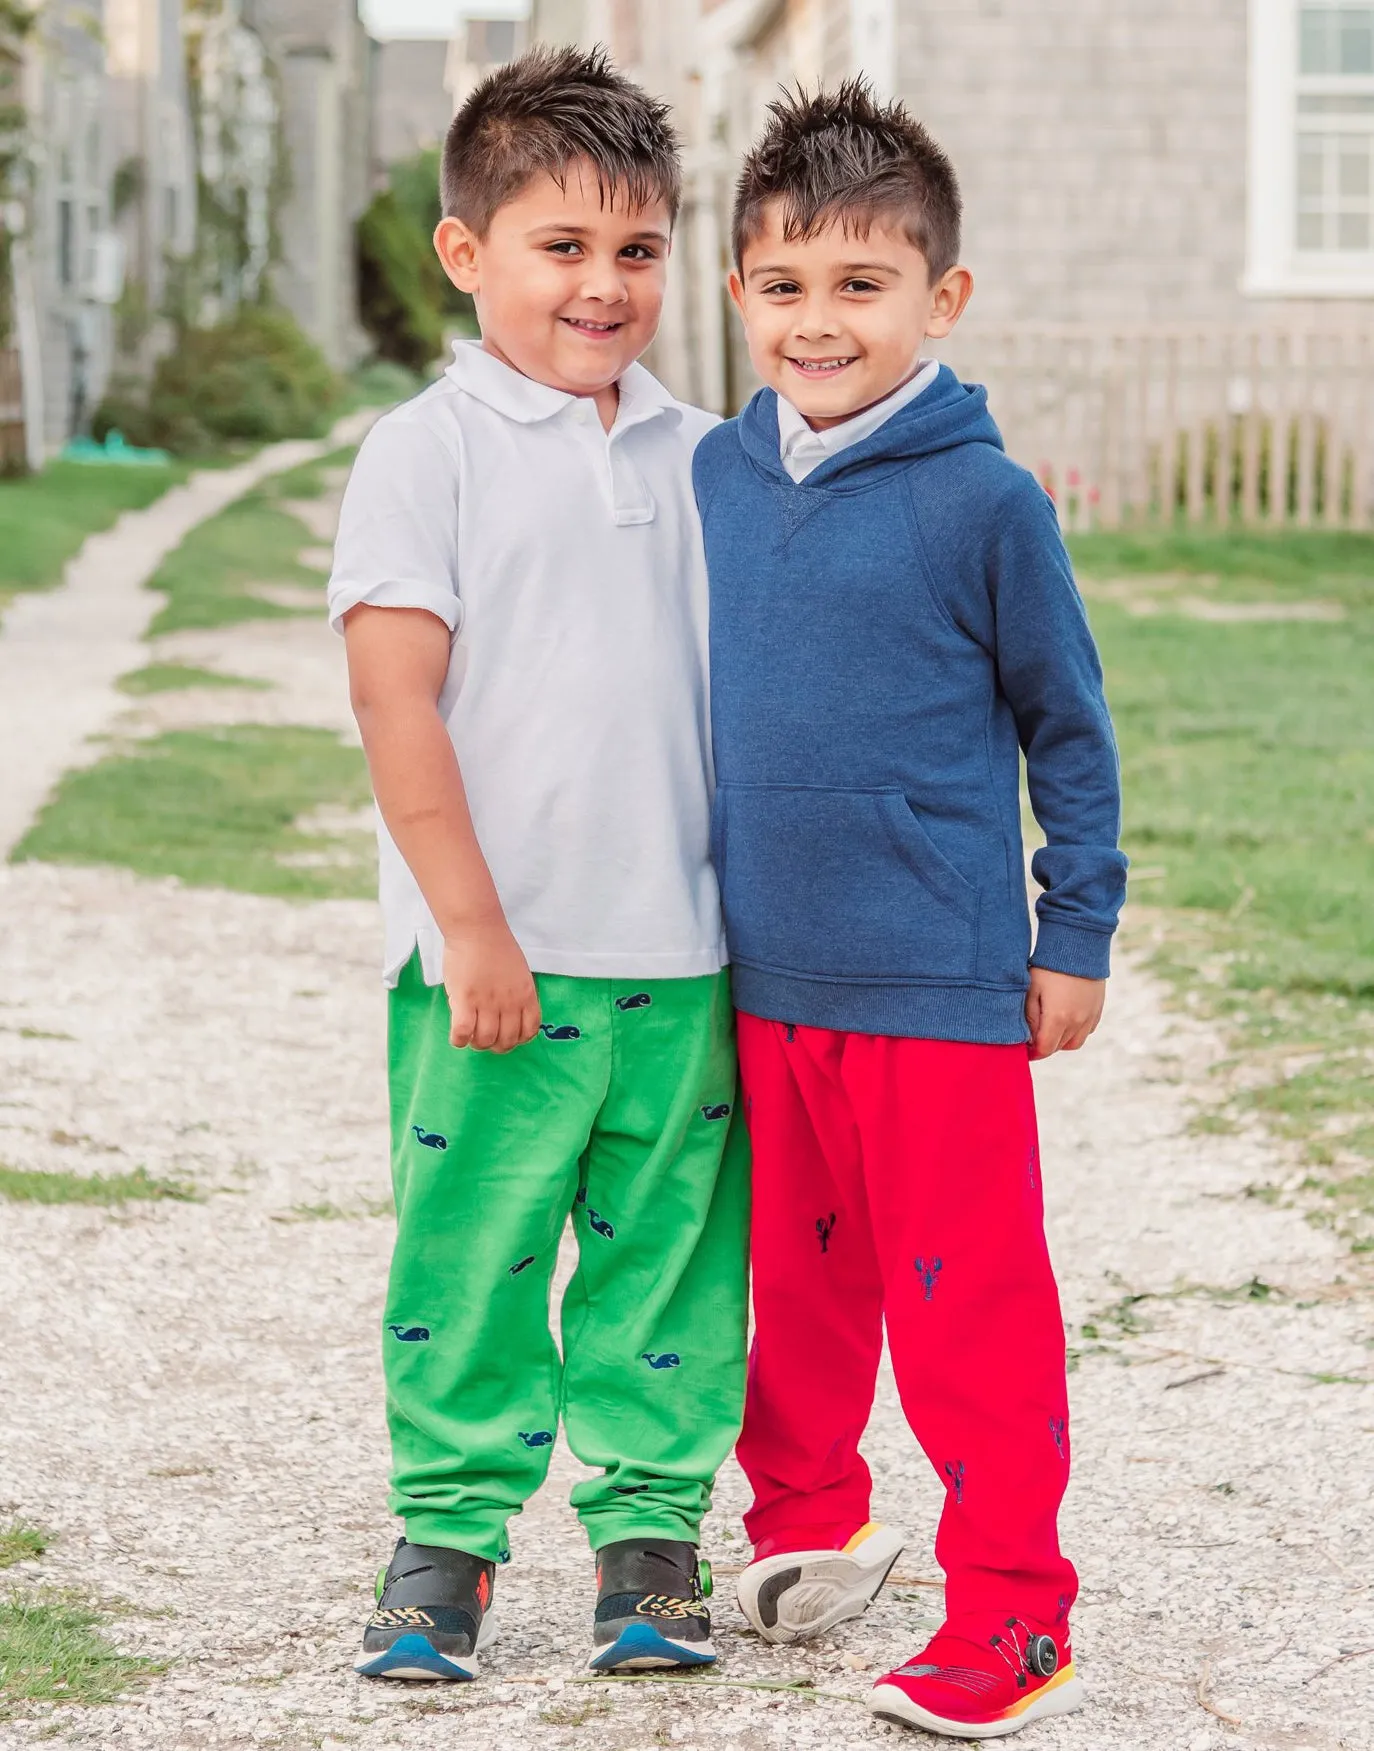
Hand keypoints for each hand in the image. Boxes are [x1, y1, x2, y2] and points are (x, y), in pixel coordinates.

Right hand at [443, 923, 540, 1052]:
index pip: (529, 1031)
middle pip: (506, 1040)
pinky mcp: (465, 1000)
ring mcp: (487, 1003)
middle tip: (485, 1038)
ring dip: (477, 1043)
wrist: (477, 929)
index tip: (506, 1037)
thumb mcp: (519, 973)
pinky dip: (459, 1040)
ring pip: (485, 1040)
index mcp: (526, 996)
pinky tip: (458, 1035)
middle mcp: (510, 1003)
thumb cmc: (497, 947)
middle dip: (496, 1046)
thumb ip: (517, 995)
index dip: (518, 1040)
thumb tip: (509, 1016)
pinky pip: (463, 1032)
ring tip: (470, 1034)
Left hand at [1026, 968, 1104, 1060]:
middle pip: (1058, 1048)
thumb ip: (1030, 1018)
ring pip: (1074, 1043)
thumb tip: (1029, 1039)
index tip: (1023, 1050)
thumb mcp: (1032, 990)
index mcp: (1058, 1018)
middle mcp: (1077, 1022)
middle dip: (1045, 1046)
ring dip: (1061, 1041)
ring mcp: (1090, 1016)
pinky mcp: (1098, 1010)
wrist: (1078, 946)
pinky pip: (1086, 1031)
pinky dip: (1075, 1032)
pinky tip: (1065, 1019)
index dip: (1032, 1053)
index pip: (1044, 1049)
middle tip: (1032, 1037)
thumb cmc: (1048, 966)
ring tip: (1049, 1028)